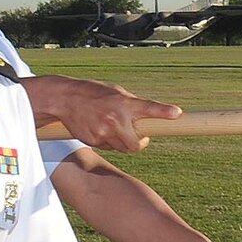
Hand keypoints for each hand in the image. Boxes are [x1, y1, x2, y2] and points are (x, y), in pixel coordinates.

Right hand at [30, 76, 180, 153]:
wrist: (64, 98)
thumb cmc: (93, 93)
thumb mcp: (116, 93)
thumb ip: (131, 105)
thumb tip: (146, 118)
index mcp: (125, 103)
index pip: (149, 108)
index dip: (163, 111)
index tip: (177, 113)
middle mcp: (116, 119)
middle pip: (136, 144)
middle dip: (139, 143)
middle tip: (141, 138)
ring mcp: (104, 132)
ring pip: (122, 148)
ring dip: (123, 142)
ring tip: (114, 128)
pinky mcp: (93, 140)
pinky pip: (107, 147)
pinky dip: (107, 141)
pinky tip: (98, 128)